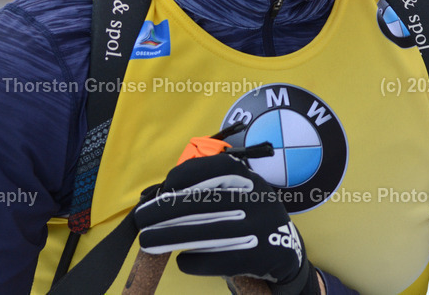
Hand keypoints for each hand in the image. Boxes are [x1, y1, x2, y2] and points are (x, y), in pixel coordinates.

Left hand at [134, 154, 318, 294]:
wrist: (286, 251)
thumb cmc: (249, 216)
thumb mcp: (241, 192)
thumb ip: (211, 188)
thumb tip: (164, 196)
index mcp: (250, 179)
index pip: (215, 169)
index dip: (186, 175)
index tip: (164, 188)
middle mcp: (256, 200)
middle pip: (202, 204)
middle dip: (165, 211)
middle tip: (141, 219)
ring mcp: (259, 229)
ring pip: (205, 233)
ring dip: (170, 237)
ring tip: (147, 241)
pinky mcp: (258, 257)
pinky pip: (218, 259)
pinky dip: (195, 261)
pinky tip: (181, 260)